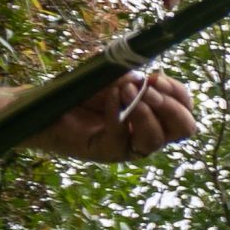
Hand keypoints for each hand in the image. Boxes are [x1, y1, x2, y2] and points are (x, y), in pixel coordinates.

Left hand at [38, 65, 196, 161]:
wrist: (43, 105)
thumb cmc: (80, 91)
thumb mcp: (111, 78)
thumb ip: (132, 77)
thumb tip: (148, 79)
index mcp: (156, 116)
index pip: (185, 110)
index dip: (179, 94)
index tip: (158, 77)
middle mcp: (147, 133)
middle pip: (183, 129)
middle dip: (170, 107)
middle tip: (148, 87)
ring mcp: (128, 146)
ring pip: (156, 140)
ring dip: (145, 112)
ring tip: (126, 91)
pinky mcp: (107, 153)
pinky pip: (121, 139)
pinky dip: (117, 115)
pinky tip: (109, 96)